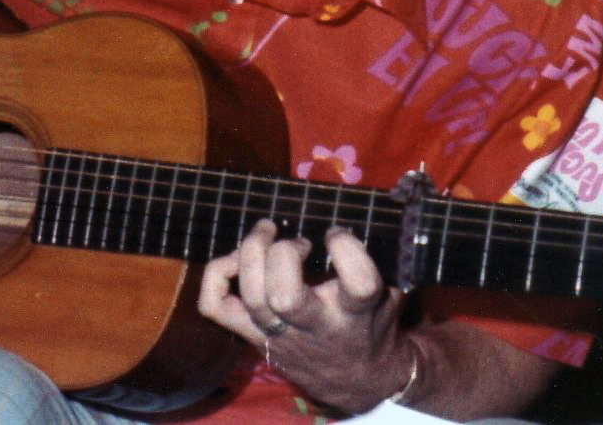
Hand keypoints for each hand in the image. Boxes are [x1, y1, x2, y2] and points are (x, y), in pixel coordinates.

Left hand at [197, 220, 411, 412]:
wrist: (355, 382)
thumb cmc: (370, 326)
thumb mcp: (387, 297)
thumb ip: (373, 264)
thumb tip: (343, 220)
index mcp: (355, 315)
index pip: (358, 284)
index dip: (347, 248)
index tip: (337, 234)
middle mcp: (314, 328)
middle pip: (284, 296)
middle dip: (283, 254)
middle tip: (296, 241)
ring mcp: (277, 334)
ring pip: (251, 297)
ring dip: (251, 253)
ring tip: (266, 232)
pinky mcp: (251, 335)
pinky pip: (214, 307)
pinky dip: (216, 276)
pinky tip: (235, 260)